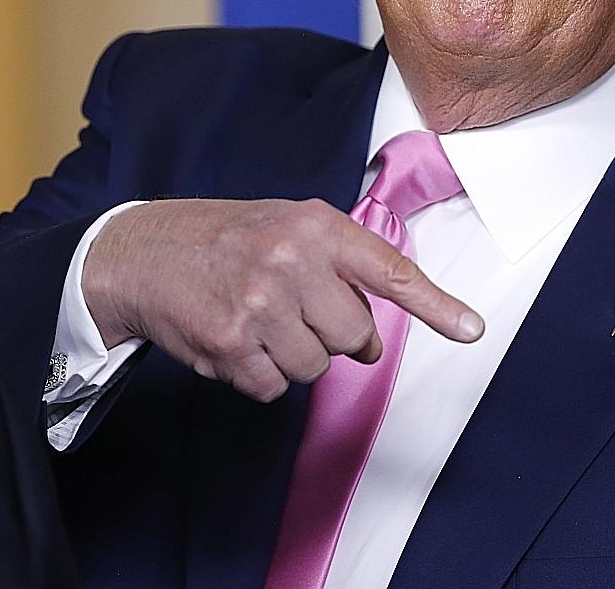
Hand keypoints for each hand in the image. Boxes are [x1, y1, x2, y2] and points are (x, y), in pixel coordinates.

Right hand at [82, 198, 483, 400]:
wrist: (142, 253)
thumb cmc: (228, 240)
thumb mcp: (289, 227)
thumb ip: (340, 268)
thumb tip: (372, 341)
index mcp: (317, 227)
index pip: (390, 271)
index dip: (436, 305)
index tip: (471, 330)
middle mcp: (293, 261)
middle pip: (355, 334)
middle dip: (332, 335)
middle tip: (295, 313)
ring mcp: (261, 304)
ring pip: (316, 366)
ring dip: (292, 357)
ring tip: (258, 321)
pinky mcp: (231, 343)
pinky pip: (274, 387)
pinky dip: (258, 375)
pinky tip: (236, 341)